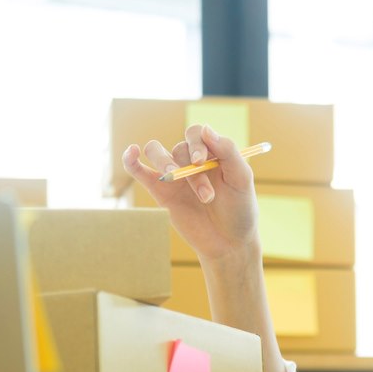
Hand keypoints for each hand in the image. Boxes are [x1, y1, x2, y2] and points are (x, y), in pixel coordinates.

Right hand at [122, 124, 259, 263]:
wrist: (229, 242)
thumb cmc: (240, 209)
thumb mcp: (241, 179)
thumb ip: (228, 152)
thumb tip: (205, 128)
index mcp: (212, 153)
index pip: (196, 134)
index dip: (196, 143)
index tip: (200, 161)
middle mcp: (191, 160)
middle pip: (179, 149)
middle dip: (192, 172)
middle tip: (207, 196)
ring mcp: (174, 175)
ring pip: (156, 152)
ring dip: (165, 164)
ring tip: (174, 179)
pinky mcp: (160, 192)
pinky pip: (139, 170)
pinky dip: (131, 160)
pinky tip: (131, 152)